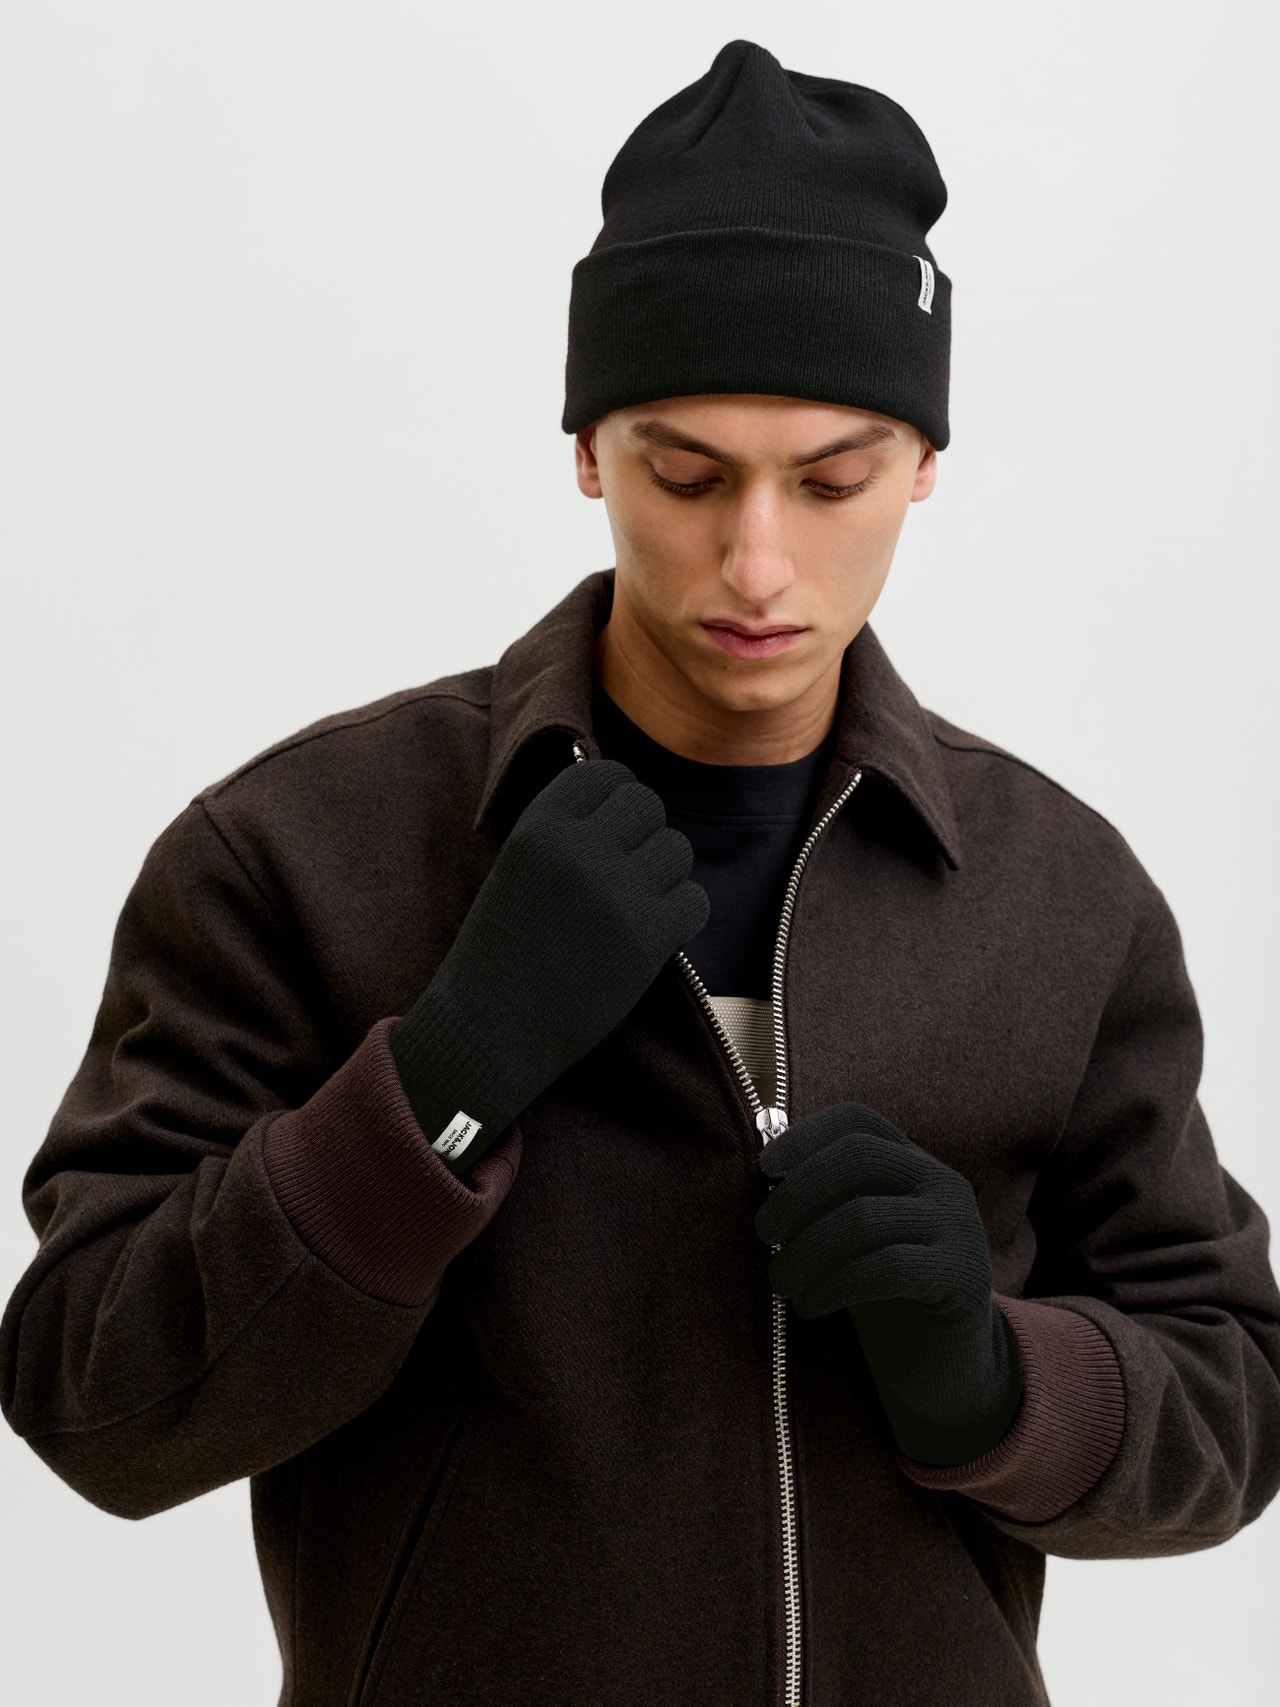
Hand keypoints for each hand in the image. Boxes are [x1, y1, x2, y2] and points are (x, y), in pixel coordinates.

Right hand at [391, 759, 708, 1169]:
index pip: (603, 775)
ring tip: (637, 905)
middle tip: (629, 870)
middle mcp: (578, 851)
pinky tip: (655, 933)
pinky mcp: (647, 941)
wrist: (487, 1033)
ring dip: (665, 875)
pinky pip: (695, 901)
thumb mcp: (515, 872)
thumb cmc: (498, 955)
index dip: (617, 796)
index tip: (616, 823)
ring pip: (677, 850)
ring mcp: (616, 894)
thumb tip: (619, 798)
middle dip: (644, 834)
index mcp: (537, 828)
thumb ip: (561, 833)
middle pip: (647, 806)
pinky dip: (682, 916)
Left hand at [754, 1102, 1021, 1464]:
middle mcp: (943, 1183)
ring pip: (863, 1218)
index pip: (858, 1120)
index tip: (765, 1168)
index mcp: (913, 1162)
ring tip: (782, 1282)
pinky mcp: (962, 1277)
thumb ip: (828, 1199)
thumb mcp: (854, 1235)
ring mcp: (959, 1227)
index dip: (805, 1135)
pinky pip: (886, 1268)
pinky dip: (835, 1284)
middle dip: (797, 1193)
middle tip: (764, 1235)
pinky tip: (812, 1304)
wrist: (944, 1368)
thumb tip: (766, 1175)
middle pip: (857, 1157)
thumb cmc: (883, 1295)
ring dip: (805, 1251)